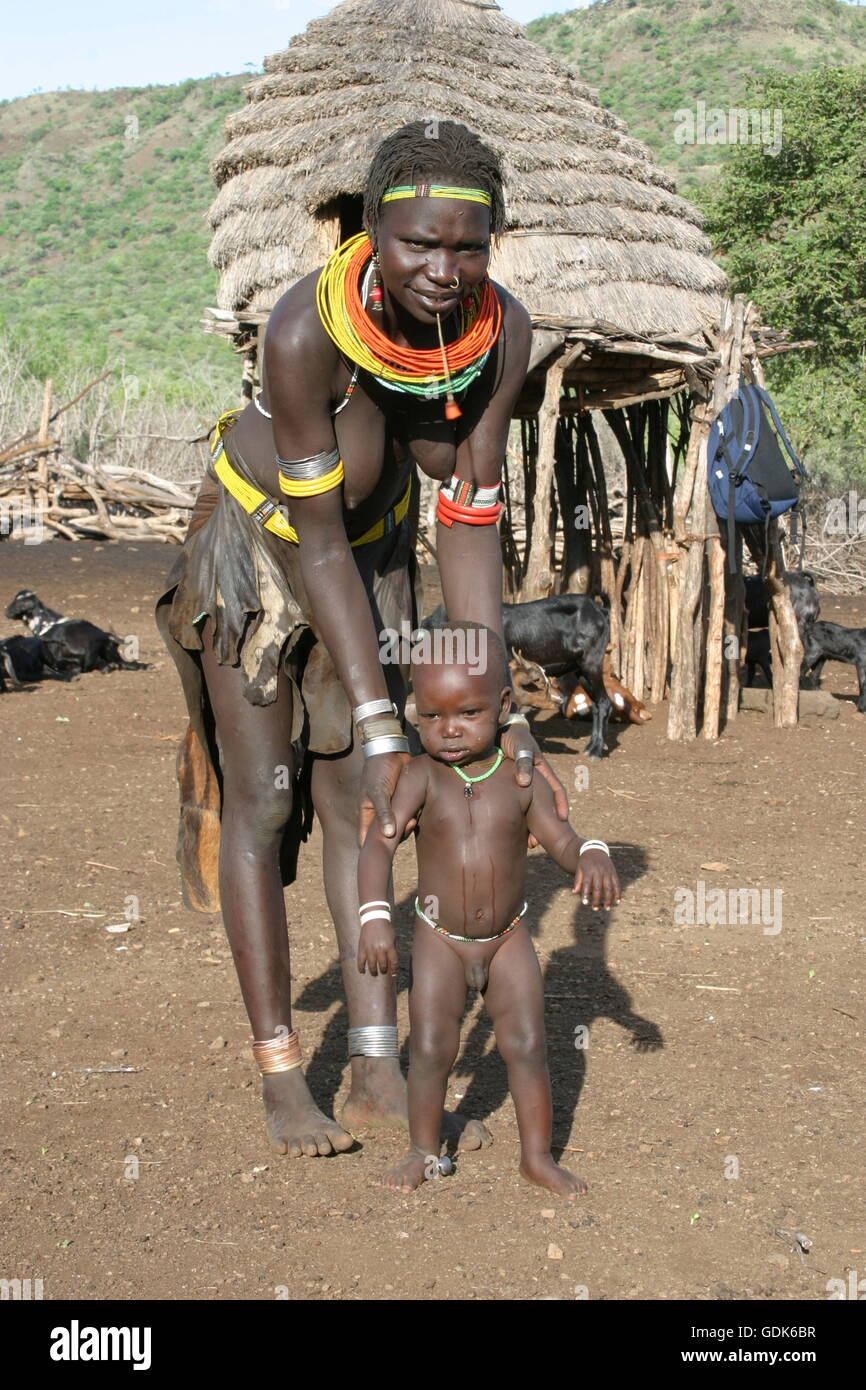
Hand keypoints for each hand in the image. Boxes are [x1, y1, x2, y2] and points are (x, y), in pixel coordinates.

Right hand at [357, 918, 397, 976]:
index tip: (393, 973)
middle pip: (383, 965)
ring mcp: (370, 949)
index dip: (394, 969)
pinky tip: (362, 972)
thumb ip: (394, 951)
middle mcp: (379, 949)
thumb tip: (393, 965)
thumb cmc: (386, 929)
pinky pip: (360, 961)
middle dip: (384, 970)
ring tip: (375, 973)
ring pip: (372, 966)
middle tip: (383, 971)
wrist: (374, 918)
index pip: (393, 962)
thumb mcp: (394, 938)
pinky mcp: (362, 948)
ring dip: (374, 972)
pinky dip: (361, 968)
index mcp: (389, 946)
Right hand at [358, 750, 412, 846]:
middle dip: (397, 836)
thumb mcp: (379, 791)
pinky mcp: (403, 803)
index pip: (366, 839)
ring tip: (414, 818)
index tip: (385, 854)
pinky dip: (413, 817)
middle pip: (386, 837)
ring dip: (407, 826)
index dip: (373, 849)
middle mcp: (378, 814)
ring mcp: (391, 809)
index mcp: (366, 813)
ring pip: (399, 827)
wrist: (391, 751)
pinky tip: (418, 811)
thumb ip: (383, 813)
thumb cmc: (379, 770)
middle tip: (408, 825)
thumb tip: (388, 835)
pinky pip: (407, 816)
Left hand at [498, 722, 568, 846]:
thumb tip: (524, 783)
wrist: (497, 729)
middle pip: (542, 806)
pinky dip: (513, 815)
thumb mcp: (519, 747)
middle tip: (536, 842)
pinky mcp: (509, 786)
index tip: (562, 820)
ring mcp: (522, 784)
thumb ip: (523, 762)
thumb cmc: (511, 736)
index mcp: (542, 771)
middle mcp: (534, 780)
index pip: (557, 790)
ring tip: (525, 842)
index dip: (560, 805)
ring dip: (527, 825)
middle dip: (543, 824)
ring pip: (528, 808)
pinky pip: (514, 803)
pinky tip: (506, 827)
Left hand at [573, 850, 620, 910]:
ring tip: (607, 908)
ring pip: (609, 887)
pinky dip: (618, 893)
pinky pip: (617, 884)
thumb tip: (574, 893)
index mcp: (589, 871)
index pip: (587, 884)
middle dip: (597, 899)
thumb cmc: (585, 862)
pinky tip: (618, 901)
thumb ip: (578, 881)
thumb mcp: (579, 869)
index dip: (586, 894)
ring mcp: (607, 872)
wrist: (595, 850)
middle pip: (598, 888)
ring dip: (608, 899)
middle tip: (595, 909)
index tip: (585, 903)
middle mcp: (599, 871)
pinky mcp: (613, 873)